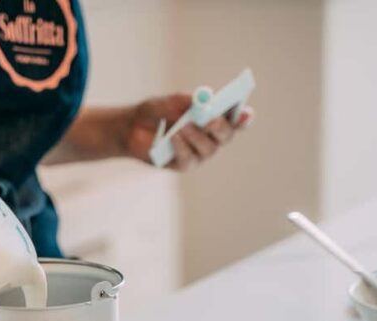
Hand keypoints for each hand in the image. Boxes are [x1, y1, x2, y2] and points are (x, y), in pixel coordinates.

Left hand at [123, 94, 252, 170]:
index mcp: (214, 116)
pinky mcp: (184, 165)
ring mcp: (199, 153)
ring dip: (197, 136)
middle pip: (227, 135)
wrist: (131, 128)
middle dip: (221, 127)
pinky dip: (182, 148)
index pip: (237, 118)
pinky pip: (189, 160)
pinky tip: (173, 138)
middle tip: (210, 120)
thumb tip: (200, 99)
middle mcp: (211, 136)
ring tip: (182, 127)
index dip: (244, 117)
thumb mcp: (165, 101)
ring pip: (209, 149)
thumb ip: (182, 100)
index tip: (245, 112)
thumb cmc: (154, 112)